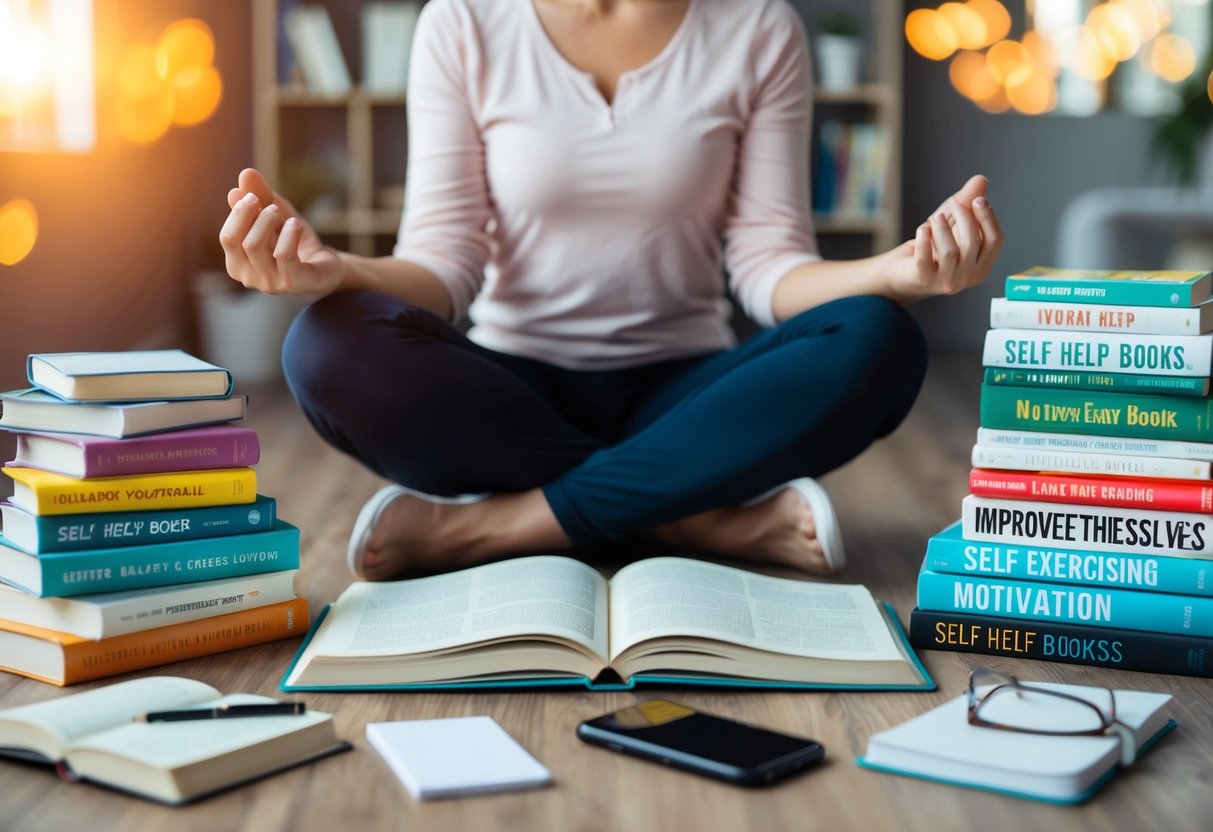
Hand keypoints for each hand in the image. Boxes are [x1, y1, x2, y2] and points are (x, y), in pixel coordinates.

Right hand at [218, 168, 344, 294]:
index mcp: (238, 264)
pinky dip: (288, 233)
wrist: (326, 266)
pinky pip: (283, 255)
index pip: (227, 237)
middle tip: (269, 205)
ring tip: (285, 215)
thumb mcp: (276, 214)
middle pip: (234, 240)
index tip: (254, 197)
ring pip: (255, 246)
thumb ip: (260, 195)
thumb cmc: (295, 242)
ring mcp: (270, 284)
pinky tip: (296, 224)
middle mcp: (249, 278)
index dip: (239, 213)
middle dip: (248, 214)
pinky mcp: (294, 283)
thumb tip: (245, 173)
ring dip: (268, 221)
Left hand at [883, 174, 1002, 303]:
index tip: (978, 199)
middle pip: (973, 243)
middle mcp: (967, 277)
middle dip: (964, 218)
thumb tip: (981, 180)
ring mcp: (946, 282)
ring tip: (936, 216)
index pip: (995, 241)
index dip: (988, 218)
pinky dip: (924, 241)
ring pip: (950, 252)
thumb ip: (966, 203)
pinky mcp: (923, 280)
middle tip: (953, 204)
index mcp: (982, 265)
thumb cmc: (931, 247)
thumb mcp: (951, 223)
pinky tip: (922, 228)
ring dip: (943, 229)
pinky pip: (925, 259)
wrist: (901, 273)